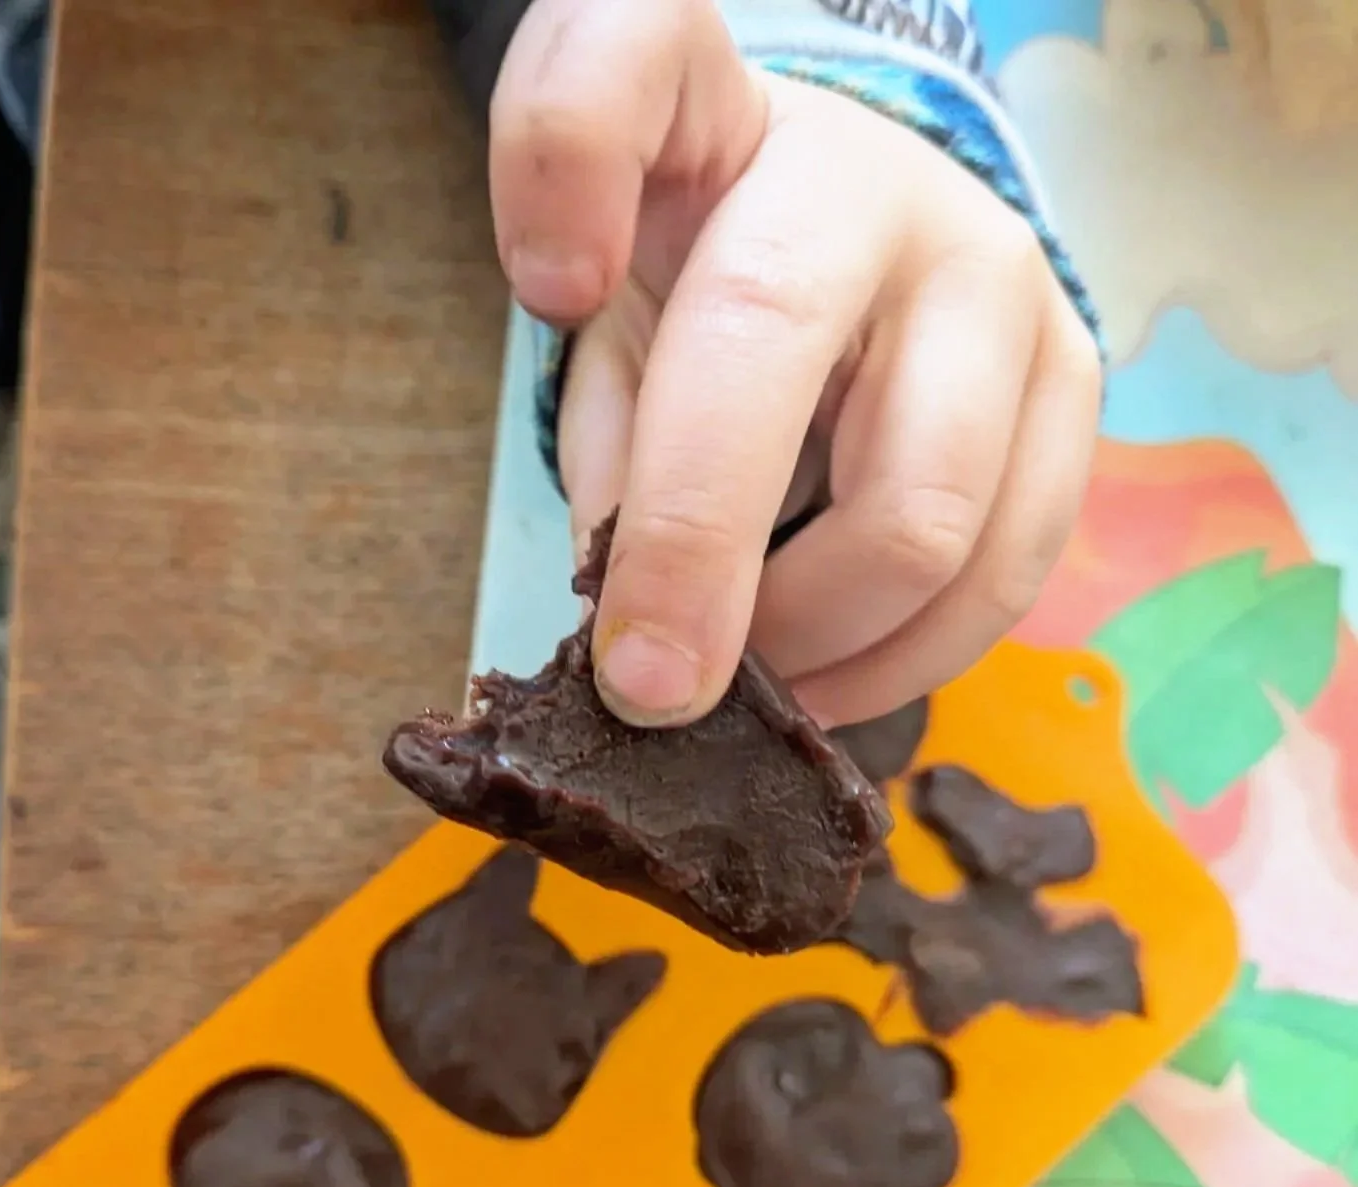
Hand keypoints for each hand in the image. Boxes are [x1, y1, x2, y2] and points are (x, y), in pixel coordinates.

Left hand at [488, 0, 1101, 727]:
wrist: (870, 237)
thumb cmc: (714, 276)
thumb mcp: (619, 308)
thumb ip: (606, 426)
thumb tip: (641, 611)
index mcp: (723, 122)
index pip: (631, 59)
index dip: (566, 156)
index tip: (547, 289)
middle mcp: (878, 183)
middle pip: (775, 360)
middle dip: (696, 568)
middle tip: (647, 687)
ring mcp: (1004, 279)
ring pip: (924, 519)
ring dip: (814, 643)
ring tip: (749, 680)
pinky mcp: (1076, 383)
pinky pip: (1006, 573)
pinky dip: (902, 662)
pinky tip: (831, 677)